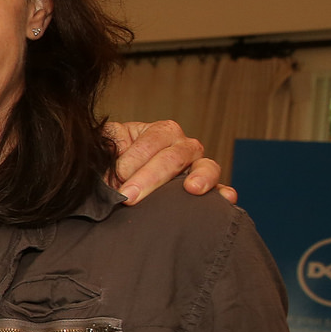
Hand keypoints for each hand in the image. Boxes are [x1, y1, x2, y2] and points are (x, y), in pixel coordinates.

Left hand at [106, 120, 234, 203]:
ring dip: (200, 177)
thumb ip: (106, 150)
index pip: (151, 141)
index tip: (114, 177)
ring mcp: (197, 167)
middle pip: (174, 157)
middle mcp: (182, 146)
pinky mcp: (205, 189)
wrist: (119, 181)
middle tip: (128, 197)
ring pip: (206, 167)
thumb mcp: (106, 149)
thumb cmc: (113, 162)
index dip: (132, 160)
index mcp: (158, 132)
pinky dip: (224, 194)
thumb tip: (106, 170)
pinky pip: (221, 189)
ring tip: (192, 189)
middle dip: (149, 178)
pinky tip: (225, 199)